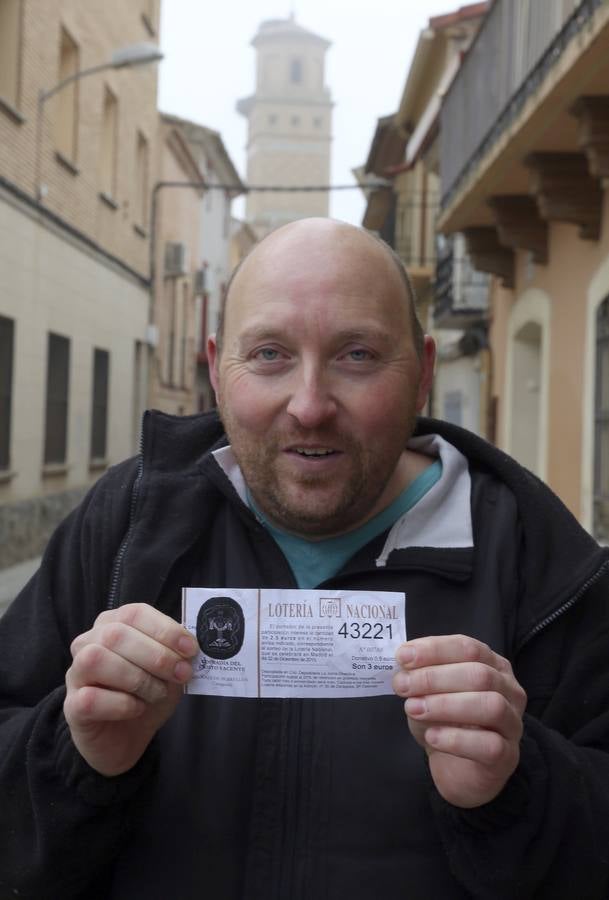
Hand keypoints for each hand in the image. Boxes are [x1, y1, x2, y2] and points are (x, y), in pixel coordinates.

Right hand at [64, 604, 197, 776]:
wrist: (127, 738)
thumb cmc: (147, 694)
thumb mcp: (168, 670)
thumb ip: (176, 653)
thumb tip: (192, 644)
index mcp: (112, 625)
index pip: (134, 613)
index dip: (164, 629)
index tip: (190, 648)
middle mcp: (88, 643)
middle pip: (116, 634)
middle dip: (156, 655)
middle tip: (181, 674)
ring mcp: (76, 674)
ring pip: (96, 659)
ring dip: (137, 678)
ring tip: (158, 693)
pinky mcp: (72, 706)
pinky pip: (91, 698)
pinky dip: (122, 704)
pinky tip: (138, 708)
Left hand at [393, 635, 526, 808]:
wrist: (459, 769)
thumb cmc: (446, 721)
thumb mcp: (429, 694)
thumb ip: (419, 677)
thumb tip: (403, 665)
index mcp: (492, 665)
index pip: (468, 648)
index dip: (435, 650)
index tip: (403, 656)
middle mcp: (509, 690)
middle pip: (480, 674)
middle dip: (435, 677)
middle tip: (402, 685)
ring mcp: (512, 723)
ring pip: (491, 706)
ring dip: (446, 704)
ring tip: (414, 709)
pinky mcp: (508, 756)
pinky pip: (490, 745)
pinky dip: (457, 739)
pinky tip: (432, 736)